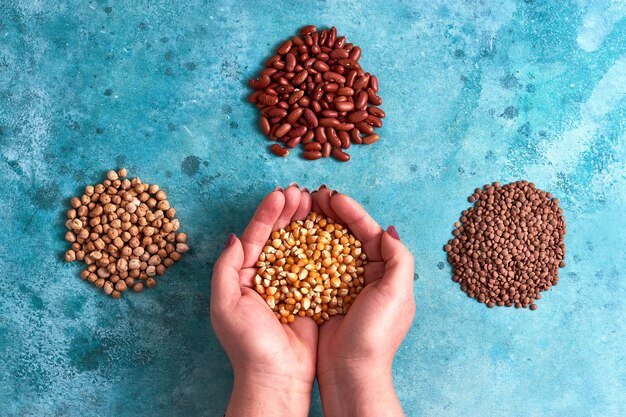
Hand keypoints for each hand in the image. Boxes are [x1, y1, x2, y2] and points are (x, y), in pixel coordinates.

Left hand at [210, 185, 317, 416]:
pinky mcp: (310, 293)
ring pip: (297, 245)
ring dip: (304, 223)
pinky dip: (320, 244)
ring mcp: (289, 284)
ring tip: (313, 203)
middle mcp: (265, 276)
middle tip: (301, 193)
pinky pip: (315, 264)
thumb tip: (235, 236)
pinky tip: (328, 229)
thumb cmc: (247, 344)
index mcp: (243, 276)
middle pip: (277, 236)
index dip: (268, 213)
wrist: (277, 377)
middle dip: (288, 212)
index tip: (281, 194)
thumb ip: (226, 267)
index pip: (256, 236)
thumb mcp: (224, 304)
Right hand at [312, 186, 414, 416]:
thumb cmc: (376, 335)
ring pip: (332, 246)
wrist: (351, 373)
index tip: (332, 196)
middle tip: (314, 196)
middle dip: (334, 214)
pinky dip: (307, 249)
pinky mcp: (327, 295)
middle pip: (350, 235)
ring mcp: (346, 285)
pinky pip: (317, 265)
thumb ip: (398, 259)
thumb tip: (388, 230)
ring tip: (303, 209)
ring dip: (319, 226)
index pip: (370, 232)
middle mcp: (369, 276)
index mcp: (388, 272)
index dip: (352, 212)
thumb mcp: (397, 294)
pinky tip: (295, 236)